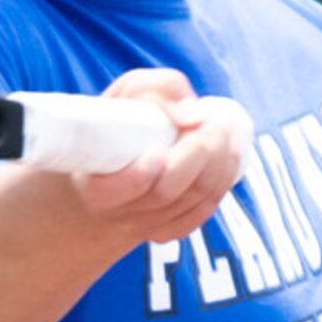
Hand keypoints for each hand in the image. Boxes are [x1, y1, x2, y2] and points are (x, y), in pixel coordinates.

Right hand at [71, 68, 248, 241]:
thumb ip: (154, 91)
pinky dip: (222, 181)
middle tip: (213, 122)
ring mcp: (145, 226)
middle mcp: (117, 213)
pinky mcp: (168, 230)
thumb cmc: (113, 126)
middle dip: (198, 155)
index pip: (114, 191)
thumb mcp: (123, 96)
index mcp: (93, 184)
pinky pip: (202, 211)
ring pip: (191, 201)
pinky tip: (229, 155)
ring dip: (219, 164)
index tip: (158, 150)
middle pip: (165, 193)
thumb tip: (193, 115)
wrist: (101, 172)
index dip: (141, 175)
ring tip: (226, 129)